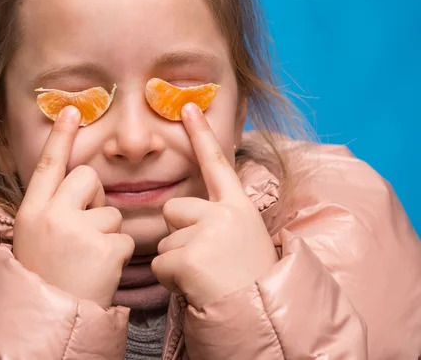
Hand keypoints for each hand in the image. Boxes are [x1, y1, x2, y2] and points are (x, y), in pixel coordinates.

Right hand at [13, 106, 134, 308]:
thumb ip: (53, 208)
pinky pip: (124, 237)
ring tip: (88, 259)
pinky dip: (118, 254)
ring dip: (106, 233)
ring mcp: (78, 232)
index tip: (73, 110)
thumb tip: (81, 183)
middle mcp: (52, 215)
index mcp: (31, 211)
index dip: (61, 136)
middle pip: (88, 177)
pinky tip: (101, 272)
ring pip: (111, 211)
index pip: (49, 164)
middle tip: (83, 229)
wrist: (49, 320)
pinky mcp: (105, 250)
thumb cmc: (45, 276)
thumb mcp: (34, 237)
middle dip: (93, 197)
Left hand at [151, 103, 277, 310]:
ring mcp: (208, 233)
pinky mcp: (190, 257)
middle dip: (179, 234)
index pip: (217, 163)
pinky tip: (196, 287)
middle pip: (173, 209)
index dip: (202, 134)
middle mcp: (225, 213)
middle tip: (206, 260)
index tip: (187, 106)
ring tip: (206, 277)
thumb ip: (220, 218)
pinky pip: (160, 262)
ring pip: (164, 239)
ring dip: (176, 260)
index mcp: (239, 207)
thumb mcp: (245, 239)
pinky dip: (171, 279)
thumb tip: (186, 208)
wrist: (265, 319)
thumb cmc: (251, 281)